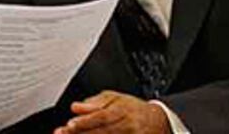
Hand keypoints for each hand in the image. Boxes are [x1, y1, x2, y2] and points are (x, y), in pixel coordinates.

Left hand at [54, 91, 170, 133]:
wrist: (158, 121)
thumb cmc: (132, 108)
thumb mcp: (115, 98)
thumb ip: (94, 103)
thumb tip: (76, 107)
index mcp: (122, 109)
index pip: (101, 116)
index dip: (85, 121)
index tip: (69, 124)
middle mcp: (127, 125)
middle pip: (102, 131)